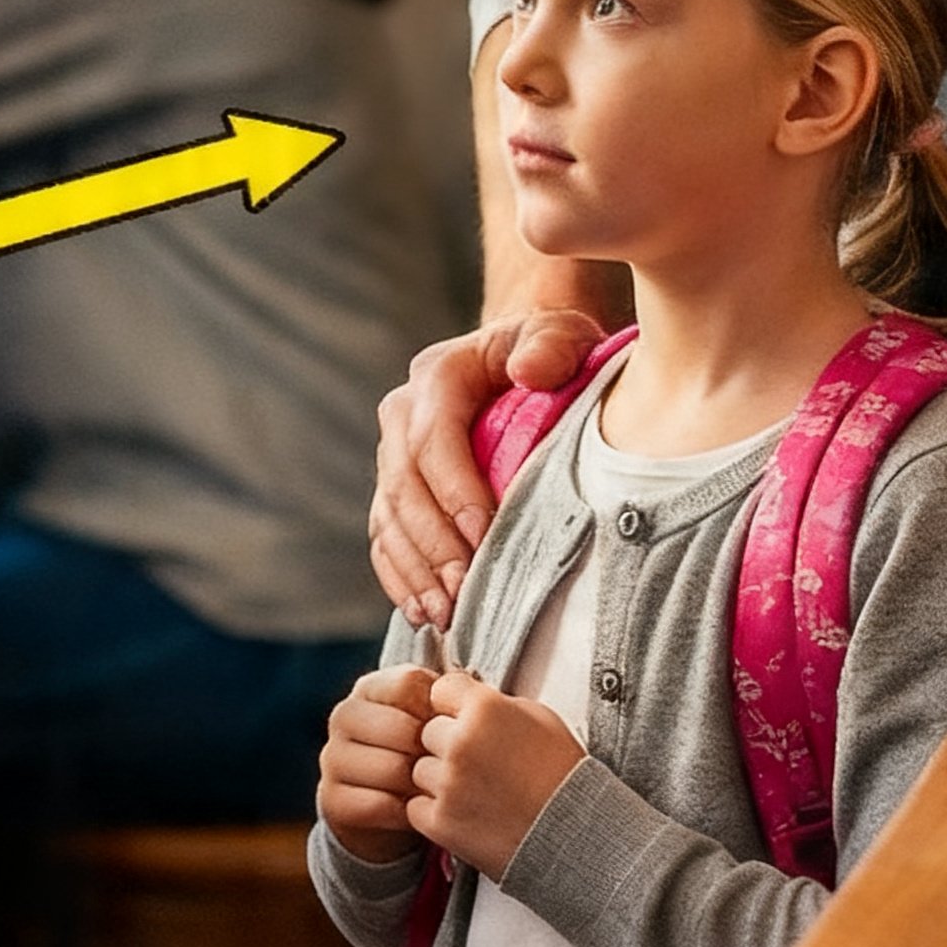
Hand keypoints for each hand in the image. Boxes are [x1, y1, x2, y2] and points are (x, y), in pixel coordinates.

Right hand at [318, 664, 438, 858]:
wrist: (389, 812)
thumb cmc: (423, 757)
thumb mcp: (433, 722)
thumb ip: (445, 700)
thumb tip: (464, 688)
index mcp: (369, 687)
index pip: (408, 683)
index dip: (438, 710)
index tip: (450, 730)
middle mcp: (343, 716)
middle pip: (402, 728)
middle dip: (431, 754)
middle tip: (445, 770)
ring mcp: (332, 757)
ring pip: (392, 768)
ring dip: (420, 787)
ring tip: (431, 792)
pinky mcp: (332, 799)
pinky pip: (379, 805)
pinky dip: (404, 814)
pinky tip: (413, 813)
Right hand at [372, 309, 612, 628]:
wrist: (522, 362)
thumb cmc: (550, 354)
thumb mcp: (562, 334)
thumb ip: (552, 345)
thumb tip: (528, 371)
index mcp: (438, 375)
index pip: (434, 437)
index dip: (454, 490)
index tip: (484, 534)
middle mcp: (403, 413)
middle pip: (402, 485)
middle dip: (433, 543)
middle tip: (465, 590)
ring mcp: (393, 453)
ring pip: (387, 517)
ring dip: (414, 569)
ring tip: (445, 612)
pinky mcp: (395, 490)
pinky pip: (384, 537)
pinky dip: (399, 575)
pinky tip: (422, 610)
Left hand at [407, 669, 590, 877]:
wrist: (576, 839)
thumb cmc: (564, 776)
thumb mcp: (541, 719)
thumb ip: (496, 704)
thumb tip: (467, 702)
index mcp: (484, 709)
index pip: (441, 690)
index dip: (455, 707)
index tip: (469, 723)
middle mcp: (460, 742)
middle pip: (428, 731)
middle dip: (447, 745)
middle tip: (480, 765)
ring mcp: (447, 784)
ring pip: (420, 770)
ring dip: (440, 780)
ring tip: (479, 793)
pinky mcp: (440, 822)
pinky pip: (416, 806)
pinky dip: (435, 812)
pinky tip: (468, 815)